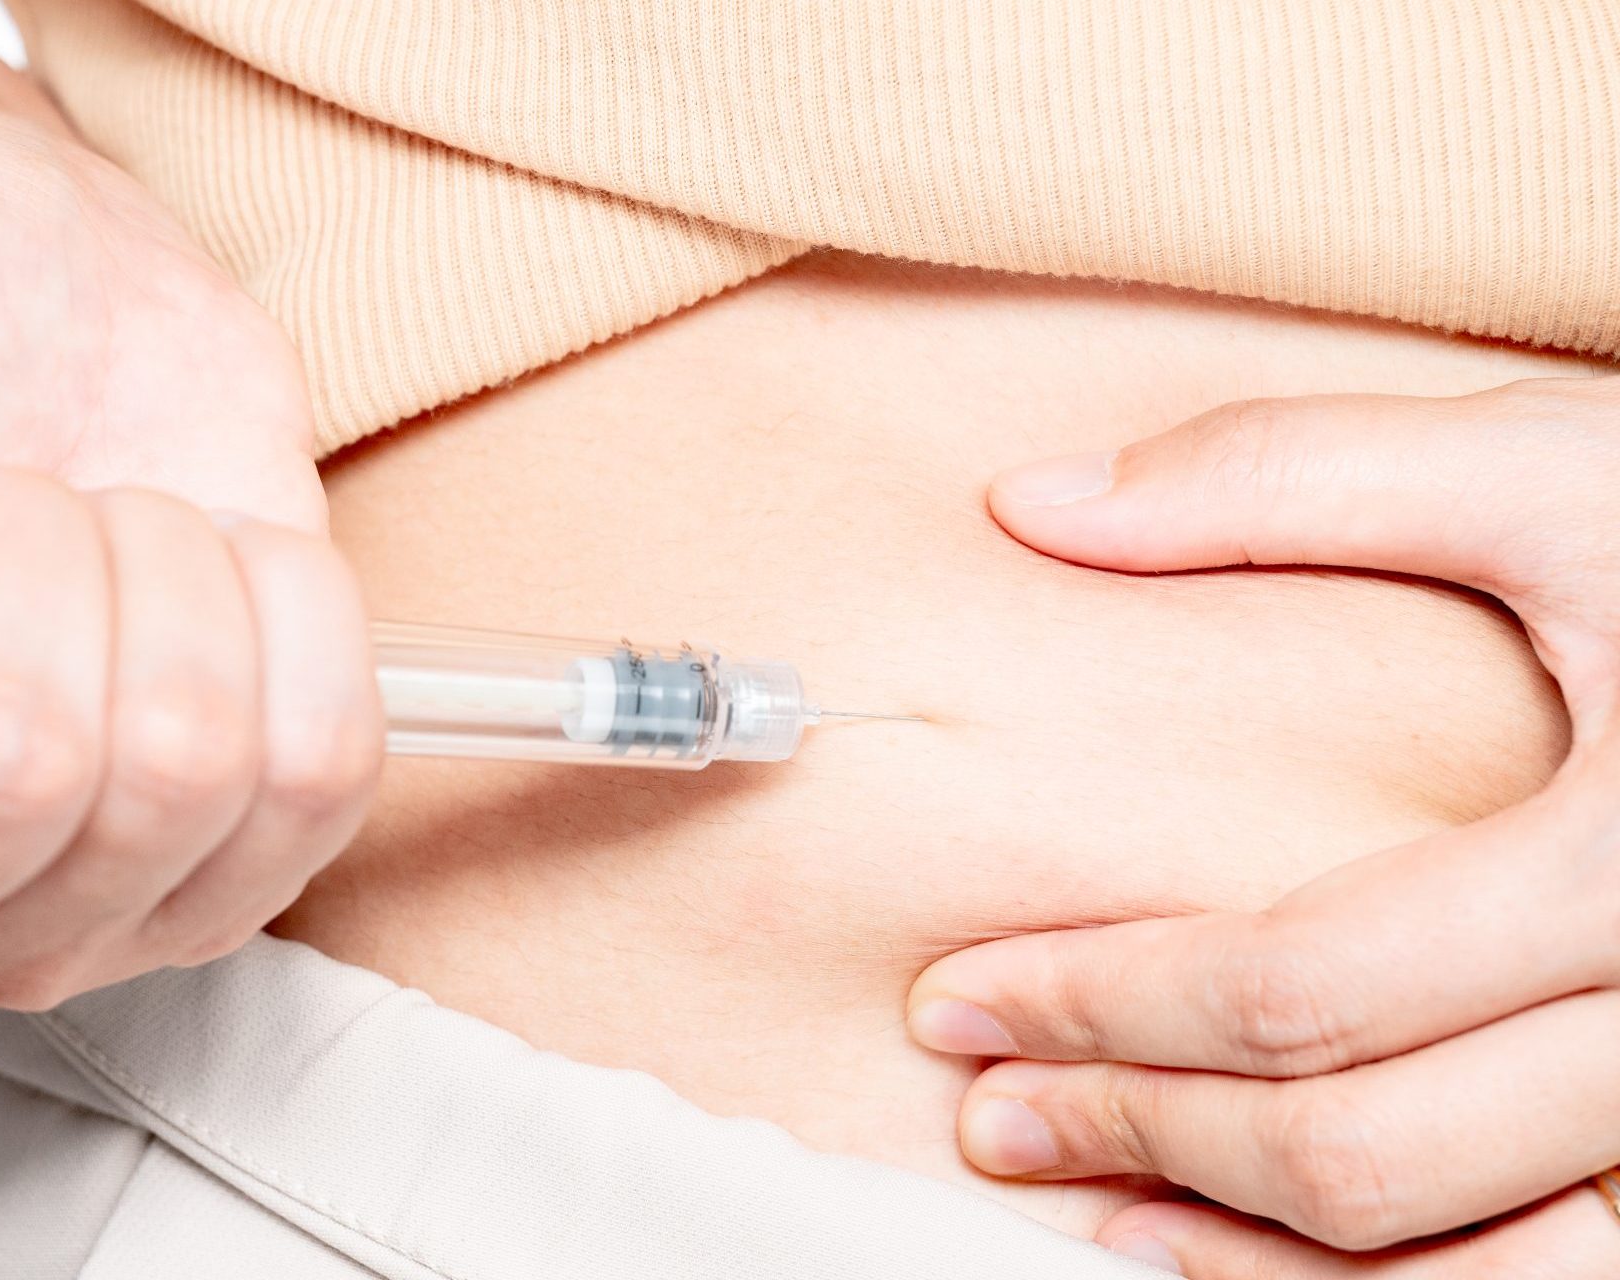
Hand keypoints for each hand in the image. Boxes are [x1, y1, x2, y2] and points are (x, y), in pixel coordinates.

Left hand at [903, 376, 1619, 1274]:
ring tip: (1095, 1204)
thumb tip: (1031, 505)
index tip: (955, 999)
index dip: (1099, 1005)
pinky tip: (1260, 1239)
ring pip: (1475, 1266)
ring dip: (1257, 1256)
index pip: (1303, 987)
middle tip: (987, 1113)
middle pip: (1365, 1150)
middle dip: (1141, 1135)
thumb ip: (1298, 478)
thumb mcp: (1562, 468)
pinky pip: (1563, 1273)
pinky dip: (1398, 1279)